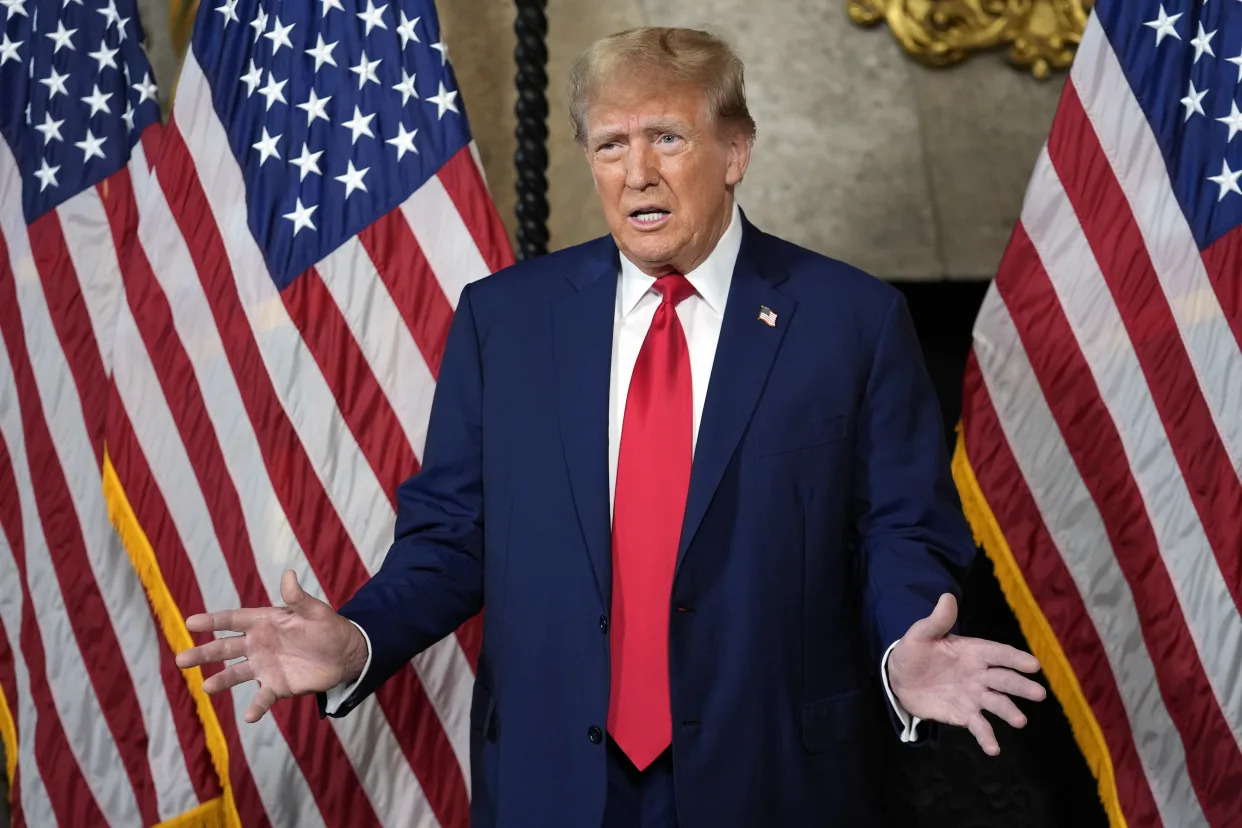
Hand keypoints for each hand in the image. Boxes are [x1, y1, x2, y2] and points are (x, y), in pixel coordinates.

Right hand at [174, 570, 368, 722]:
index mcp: (264, 622)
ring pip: (235, 674)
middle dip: (203, 654)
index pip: (232, 620)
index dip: (212, 621)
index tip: (190, 622)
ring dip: (221, 681)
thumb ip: (299, 598)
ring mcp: (264, 666)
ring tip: (206, 688)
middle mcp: (258, 644)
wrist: (345, 654)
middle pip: (224, 648)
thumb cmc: (328, 627)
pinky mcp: (276, 686)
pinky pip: (262, 697)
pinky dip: (256, 706)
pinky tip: (249, 716)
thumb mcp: (315, 611)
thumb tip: (289, 575)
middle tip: (181, 659)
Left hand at [888, 593, 1045, 755]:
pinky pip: (979, 726)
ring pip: (997, 703)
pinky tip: (994, 749)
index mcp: (973, 651)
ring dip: (1009, 711)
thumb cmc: (914, 651)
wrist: (899, 678)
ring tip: (1019, 721)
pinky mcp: (964, 714)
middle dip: (1021, 686)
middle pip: (1004, 679)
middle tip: (1038, 694)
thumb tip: (947, 596)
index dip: (1014, 658)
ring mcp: (974, 695)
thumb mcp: (920, 634)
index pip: (998, 653)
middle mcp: (979, 674)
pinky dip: (987, 737)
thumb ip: (936, 621)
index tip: (1033, 664)